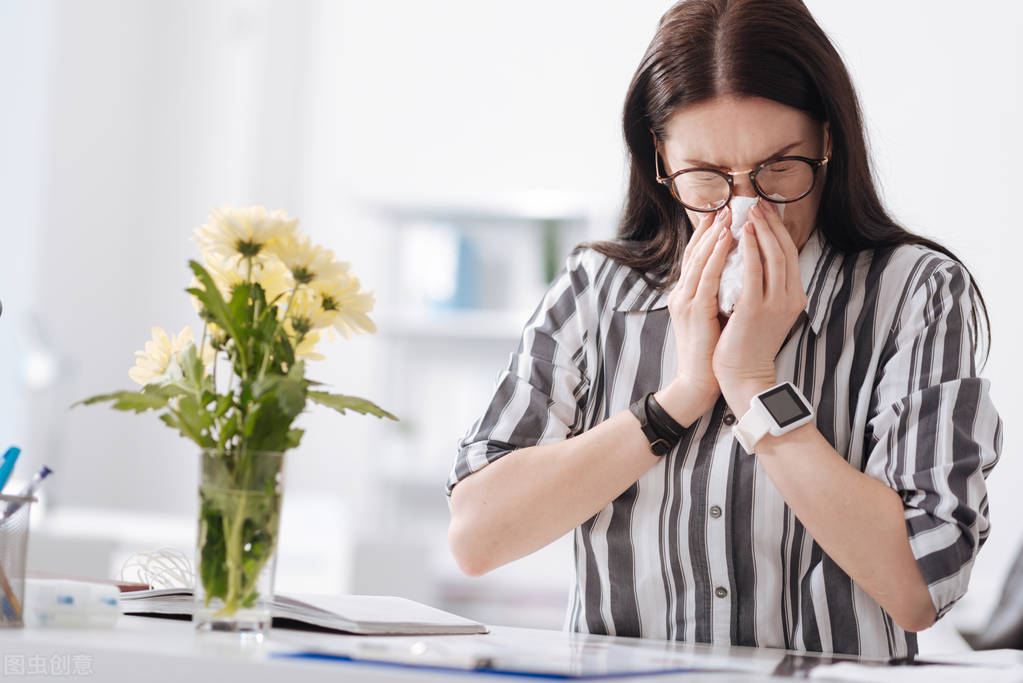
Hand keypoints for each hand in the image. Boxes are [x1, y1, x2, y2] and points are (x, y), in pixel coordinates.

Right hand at [658, 206, 733, 422]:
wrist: (699, 382)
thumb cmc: (712, 352)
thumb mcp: (714, 316)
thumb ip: (720, 294)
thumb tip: (740, 275)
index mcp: (686, 294)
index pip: (696, 256)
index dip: (707, 233)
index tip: (721, 213)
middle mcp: (682, 293)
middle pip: (695, 251)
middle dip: (711, 226)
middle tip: (726, 204)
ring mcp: (685, 300)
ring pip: (700, 259)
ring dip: (715, 234)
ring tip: (729, 213)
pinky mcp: (694, 310)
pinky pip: (707, 276)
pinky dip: (717, 255)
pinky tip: (729, 239)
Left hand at [712, 200, 807, 413]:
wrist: (744, 375)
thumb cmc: (747, 343)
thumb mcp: (763, 310)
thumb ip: (764, 287)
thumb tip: (752, 258)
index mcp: (794, 297)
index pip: (789, 255)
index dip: (779, 230)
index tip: (767, 211)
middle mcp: (790, 298)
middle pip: (784, 251)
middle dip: (771, 224)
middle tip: (757, 203)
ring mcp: (775, 304)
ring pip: (773, 257)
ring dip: (761, 231)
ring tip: (749, 212)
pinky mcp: (756, 309)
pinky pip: (754, 272)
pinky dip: (750, 250)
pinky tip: (741, 235)